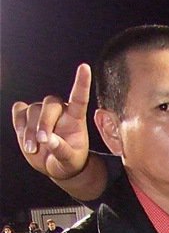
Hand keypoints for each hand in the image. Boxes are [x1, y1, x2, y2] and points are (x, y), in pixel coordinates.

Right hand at [11, 63, 91, 180]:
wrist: (54, 165)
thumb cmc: (67, 161)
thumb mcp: (70, 162)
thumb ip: (62, 151)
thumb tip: (49, 140)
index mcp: (76, 119)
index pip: (79, 98)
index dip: (82, 83)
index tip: (85, 67)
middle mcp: (59, 110)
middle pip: (49, 105)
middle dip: (43, 124)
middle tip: (42, 142)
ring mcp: (42, 111)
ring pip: (32, 111)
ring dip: (29, 131)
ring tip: (32, 149)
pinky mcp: (26, 115)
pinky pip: (19, 112)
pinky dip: (19, 123)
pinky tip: (23, 135)